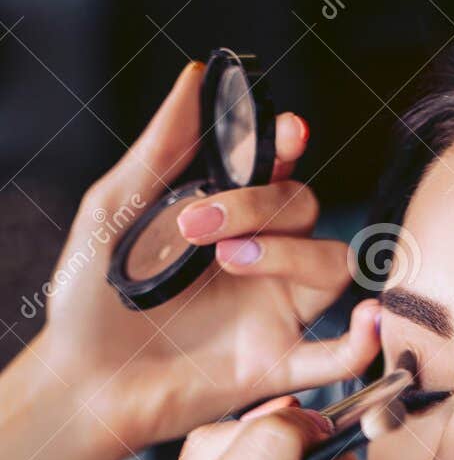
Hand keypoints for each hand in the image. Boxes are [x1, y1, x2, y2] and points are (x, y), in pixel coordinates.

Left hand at [34, 60, 362, 456]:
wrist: (82, 381)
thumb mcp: (115, 210)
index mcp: (224, 220)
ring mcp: (272, 312)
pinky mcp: (274, 366)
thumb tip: (198, 77)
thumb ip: (163, 147)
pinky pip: (338, 357)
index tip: (284, 132)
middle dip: (260, 204)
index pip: (279, 171)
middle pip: (304, 209)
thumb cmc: (91, 302)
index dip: (290, 146)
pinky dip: (364, 340)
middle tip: (197, 226)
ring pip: (332, 266)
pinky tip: (365, 321)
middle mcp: (259, 262)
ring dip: (295, 253)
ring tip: (233, 261)